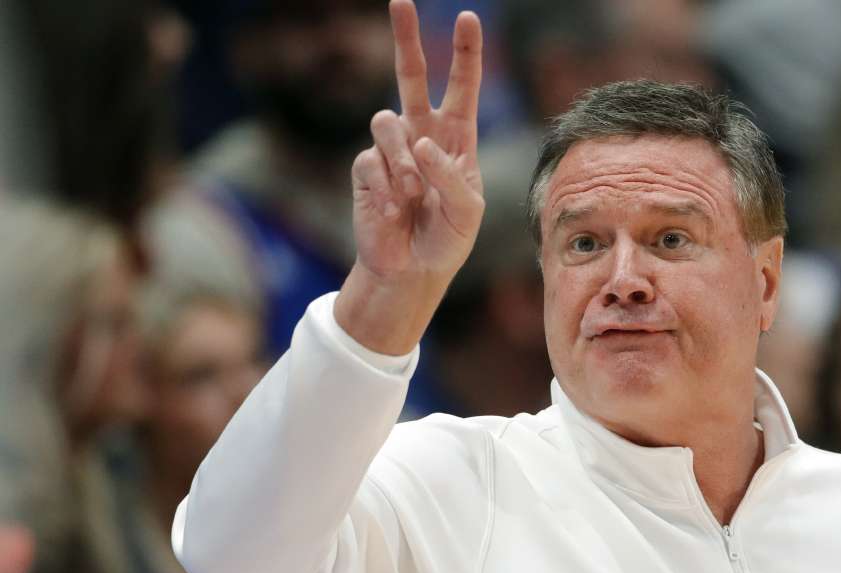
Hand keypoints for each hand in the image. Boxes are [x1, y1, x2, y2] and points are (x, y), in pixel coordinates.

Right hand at [336, 0, 483, 353]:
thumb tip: (420, 140)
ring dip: (401, 159)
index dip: (464, 54)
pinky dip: (384, 187)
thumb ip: (450, 176)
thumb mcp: (466, 212)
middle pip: (411, 76)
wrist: (411, 271)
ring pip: (387, 121)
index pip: (462, 88)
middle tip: (400, 1)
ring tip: (411, 194)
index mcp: (456, 139)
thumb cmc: (447, 240)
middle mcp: (422, 135)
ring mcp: (391, 150)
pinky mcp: (365, 168)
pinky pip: (370, 160)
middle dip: (406, 39)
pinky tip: (392, 209)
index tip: (468, 18)